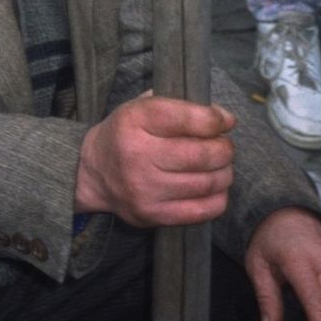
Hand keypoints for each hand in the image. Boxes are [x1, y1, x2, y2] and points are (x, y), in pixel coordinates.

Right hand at [76, 95, 236, 227]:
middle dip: (224, 149)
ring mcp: (145, 189)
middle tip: (225, 146)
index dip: (214, 120)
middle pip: (202, 154)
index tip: (226, 121)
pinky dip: (218, 198)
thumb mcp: (140, 107)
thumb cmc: (126, 134)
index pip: (186, 118)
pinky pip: (202, 211)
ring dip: (224, 173)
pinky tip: (214, 187)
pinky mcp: (153, 215)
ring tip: (221, 166)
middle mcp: (138, 155)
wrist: (94, 174)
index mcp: (134, 120)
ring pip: (207, 183)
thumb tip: (222, 117)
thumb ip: (178, 105)